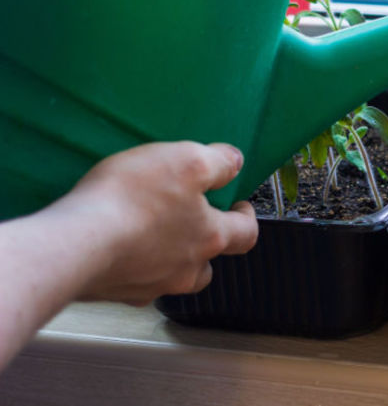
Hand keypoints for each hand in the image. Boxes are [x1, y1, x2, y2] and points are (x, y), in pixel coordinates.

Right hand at [48, 141, 258, 304]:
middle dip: (206, 244)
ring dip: (169, 259)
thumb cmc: (133, 200)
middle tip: (192, 222)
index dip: (246, 219)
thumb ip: (217, 162)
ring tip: (152, 236)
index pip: (246, 234)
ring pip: (172, 277)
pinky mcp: (115, 293)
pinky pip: (133, 281)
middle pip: (208, 264)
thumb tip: (235, 163)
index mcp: (210, 238)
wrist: (74, 244)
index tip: (239, 207)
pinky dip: (131, 266)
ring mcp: (150, 286)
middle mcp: (185, 269)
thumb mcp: (186, 161)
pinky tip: (116, 249)